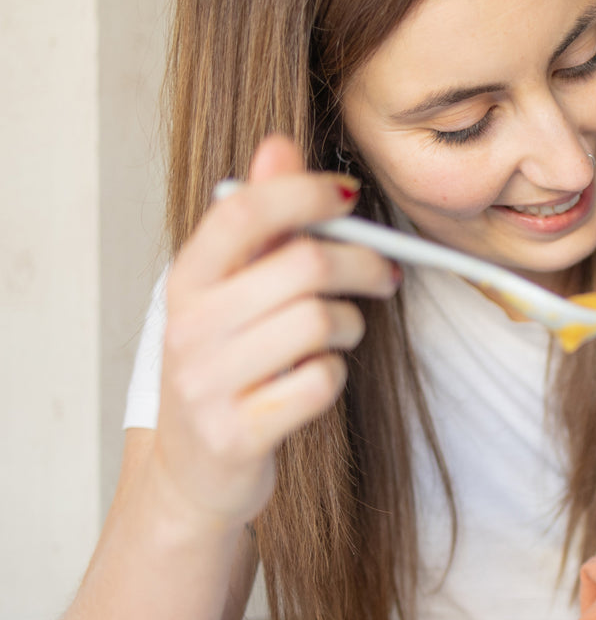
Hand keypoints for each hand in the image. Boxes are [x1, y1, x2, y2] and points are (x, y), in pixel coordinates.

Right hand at [152, 136, 397, 529]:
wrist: (194, 474)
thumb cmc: (226, 372)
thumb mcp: (228, 296)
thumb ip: (257, 223)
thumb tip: (280, 145)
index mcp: (185, 281)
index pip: (245, 210)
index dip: (307, 193)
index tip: (350, 198)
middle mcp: (189, 327)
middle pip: (303, 265)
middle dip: (361, 264)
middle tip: (385, 274)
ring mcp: (209, 383)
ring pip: (319, 322)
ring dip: (350, 324)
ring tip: (342, 333)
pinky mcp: (240, 432)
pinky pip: (320, 381)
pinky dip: (335, 375)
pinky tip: (320, 377)